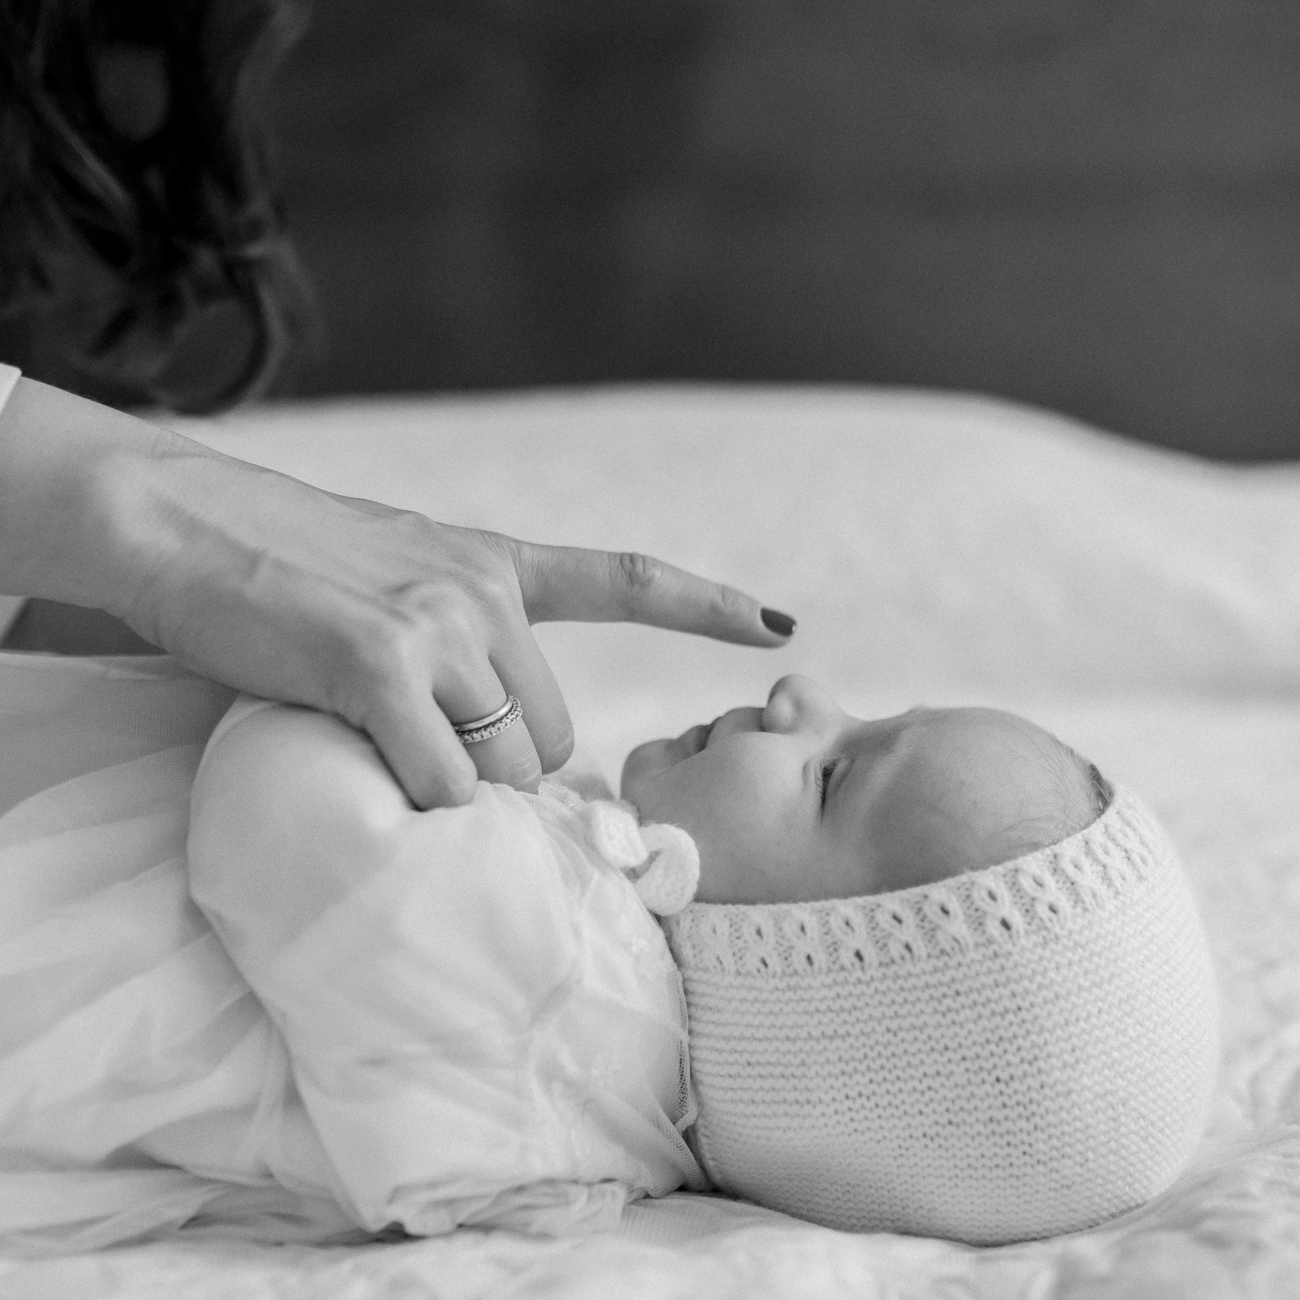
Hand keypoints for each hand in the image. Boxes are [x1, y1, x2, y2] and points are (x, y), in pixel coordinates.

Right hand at [115, 445, 791, 808]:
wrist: (171, 519)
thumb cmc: (272, 562)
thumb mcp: (389, 576)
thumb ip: (454, 637)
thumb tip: (488, 736)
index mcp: (492, 563)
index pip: (623, 579)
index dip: (706, 607)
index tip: (779, 626)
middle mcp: (483, 589)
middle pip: (553, 734)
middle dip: (506, 769)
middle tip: (427, 760)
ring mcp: (440, 623)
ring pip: (509, 766)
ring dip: (461, 788)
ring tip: (377, 748)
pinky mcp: (383, 663)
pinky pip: (442, 783)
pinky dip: (417, 805)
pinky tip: (365, 768)